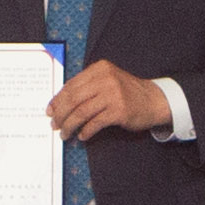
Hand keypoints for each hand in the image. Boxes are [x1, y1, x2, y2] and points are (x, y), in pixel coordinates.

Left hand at [48, 60, 172, 138]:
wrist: (154, 100)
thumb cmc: (127, 92)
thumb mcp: (107, 80)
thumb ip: (87, 87)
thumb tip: (60, 104)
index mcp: (99, 68)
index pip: (71, 85)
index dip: (58, 100)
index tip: (50, 111)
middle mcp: (106, 78)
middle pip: (74, 99)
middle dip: (61, 114)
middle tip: (55, 125)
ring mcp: (113, 94)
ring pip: (82, 112)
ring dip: (70, 125)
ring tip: (65, 134)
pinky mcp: (119, 110)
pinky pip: (95, 123)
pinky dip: (86, 131)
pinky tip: (82, 136)